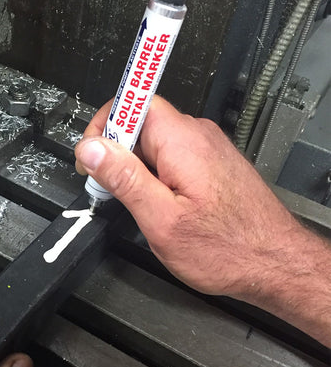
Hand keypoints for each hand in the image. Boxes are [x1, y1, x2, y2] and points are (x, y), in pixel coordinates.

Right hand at [75, 96, 330, 345]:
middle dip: (116, 152)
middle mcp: (197, 136)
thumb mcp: (161, 219)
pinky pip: (172, 155)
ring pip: (154, 142)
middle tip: (108, 188)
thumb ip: (124, 178)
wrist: (275, 263)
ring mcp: (206, 149)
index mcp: (182, 142)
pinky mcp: (211, 163)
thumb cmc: (228, 248)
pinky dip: (155, 174)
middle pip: (141, 123)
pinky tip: (157, 202)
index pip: (133, 103)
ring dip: (134, 166)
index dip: (104, 125)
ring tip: (136, 201)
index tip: (91, 155)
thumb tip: (92, 149)